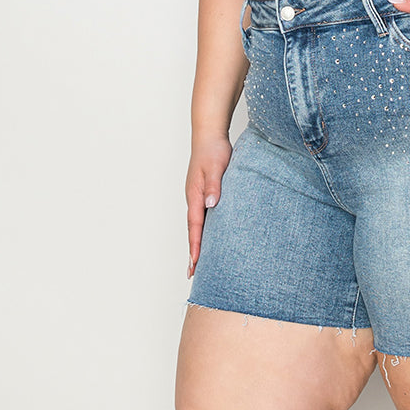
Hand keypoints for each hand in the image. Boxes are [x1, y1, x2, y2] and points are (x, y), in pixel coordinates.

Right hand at [185, 134, 232, 276]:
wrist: (209, 136)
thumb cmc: (213, 150)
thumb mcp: (216, 166)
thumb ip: (214, 185)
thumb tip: (210, 203)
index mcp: (195, 195)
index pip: (195, 226)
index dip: (196, 245)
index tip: (196, 263)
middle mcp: (194, 199)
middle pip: (192, 231)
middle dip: (193, 252)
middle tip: (193, 274)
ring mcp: (197, 197)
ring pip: (197, 226)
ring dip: (197, 244)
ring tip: (199, 263)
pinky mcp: (204, 194)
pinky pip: (203, 218)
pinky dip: (203, 231)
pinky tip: (210, 239)